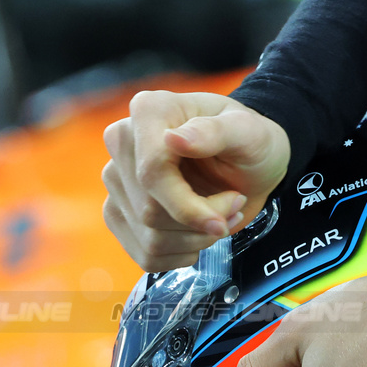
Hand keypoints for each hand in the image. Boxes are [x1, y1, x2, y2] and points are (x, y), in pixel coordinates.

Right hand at [103, 91, 290, 270]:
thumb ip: (215, 132)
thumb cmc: (250, 141)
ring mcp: (117, 180)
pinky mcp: (120, 213)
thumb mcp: (248, 131)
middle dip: (200, 222)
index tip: (220, 222)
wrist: (249, 164)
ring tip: (221, 217)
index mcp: (149, 112)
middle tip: (234, 205)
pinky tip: (199, 234)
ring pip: (149, 237)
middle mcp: (123, 144)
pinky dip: (181, 254)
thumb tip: (175, 139)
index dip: (186, 207)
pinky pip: (145, 254)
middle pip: (150, 211)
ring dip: (195, 240)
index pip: (151, 173)